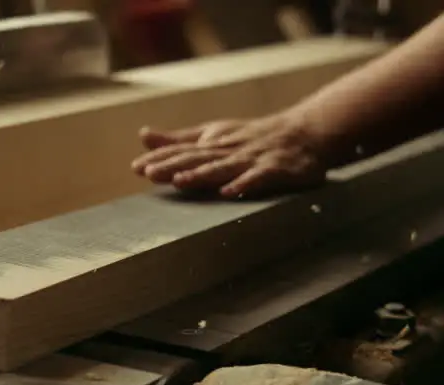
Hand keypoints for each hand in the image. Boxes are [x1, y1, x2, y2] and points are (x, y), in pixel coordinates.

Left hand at [129, 113, 330, 198]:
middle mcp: (230, 149)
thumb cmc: (251, 137)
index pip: (182, 150)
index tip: (136, 167)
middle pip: (198, 157)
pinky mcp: (277, 169)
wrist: (306, 132)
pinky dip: (246, 183)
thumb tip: (143, 136)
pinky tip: (230, 192)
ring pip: (224, 166)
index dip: (160, 158)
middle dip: (173, 165)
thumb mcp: (213, 134)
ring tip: (181, 181)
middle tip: (149, 173)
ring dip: (202, 173)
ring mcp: (253, 158)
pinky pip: (260, 177)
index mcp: (214, 141)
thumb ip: (179, 140)